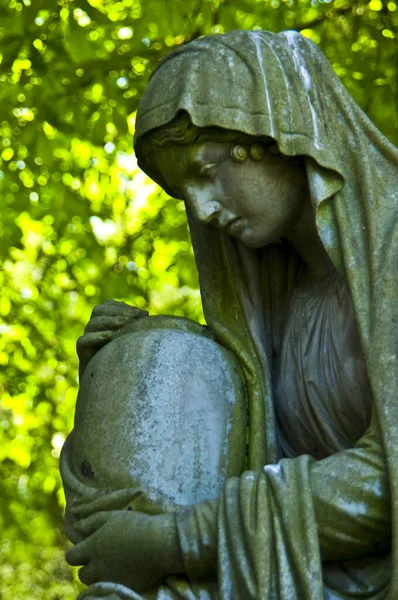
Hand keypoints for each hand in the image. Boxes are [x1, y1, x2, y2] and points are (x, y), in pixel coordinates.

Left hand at [66, 510, 182, 593]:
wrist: (160, 543)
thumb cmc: (135, 525)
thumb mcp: (111, 516)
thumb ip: (90, 522)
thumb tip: (76, 526)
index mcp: (93, 547)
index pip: (71, 557)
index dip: (76, 553)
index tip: (86, 549)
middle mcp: (98, 567)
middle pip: (82, 575)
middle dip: (88, 567)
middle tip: (102, 558)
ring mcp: (110, 580)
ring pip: (94, 584)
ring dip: (99, 576)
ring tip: (113, 566)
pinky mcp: (123, 588)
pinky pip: (111, 588)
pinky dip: (115, 581)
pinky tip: (126, 571)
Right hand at [77, 300, 147, 377]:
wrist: (106, 382)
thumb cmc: (125, 359)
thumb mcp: (133, 340)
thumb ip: (137, 327)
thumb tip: (147, 315)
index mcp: (104, 319)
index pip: (111, 306)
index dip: (126, 308)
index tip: (144, 314)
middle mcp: (93, 326)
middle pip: (99, 310)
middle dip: (118, 313)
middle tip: (134, 319)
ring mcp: (86, 338)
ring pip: (93, 324)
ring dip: (110, 322)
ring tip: (124, 326)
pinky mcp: (81, 351)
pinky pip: (83, 341)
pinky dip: (96, 337)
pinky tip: (110, 337)